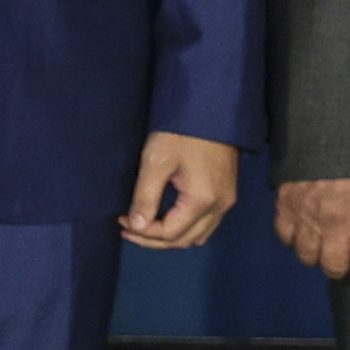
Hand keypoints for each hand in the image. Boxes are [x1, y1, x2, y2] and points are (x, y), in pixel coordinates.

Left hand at [122, 130, 241, 249]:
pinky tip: (165, 216)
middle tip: (128, 229)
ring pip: (198, 235)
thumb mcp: (156, 162)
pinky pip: (206, 223)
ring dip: (171, 236)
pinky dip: (185, 227)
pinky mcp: (227, 192)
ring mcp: (227, 201)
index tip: (122, 221)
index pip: (170, 233)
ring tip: (144, 226)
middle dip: (155, 240)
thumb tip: (135, 226)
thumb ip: (145, 197)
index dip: (143, 233)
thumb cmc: (181, 132)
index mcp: (203, 201)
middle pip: (185, 240)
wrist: (210, 109)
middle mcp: (220, 206)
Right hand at [274, 173, 349, 281]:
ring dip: (315, 256)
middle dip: (340, 268)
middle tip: (342, 262)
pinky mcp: (285, 207)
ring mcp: (306, 220)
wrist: (328, 133)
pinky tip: (300, 233)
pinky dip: (292, 238)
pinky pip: (284, 236)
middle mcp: (334, 229)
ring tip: (320, 249)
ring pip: (307, 256)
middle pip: (333, 267)